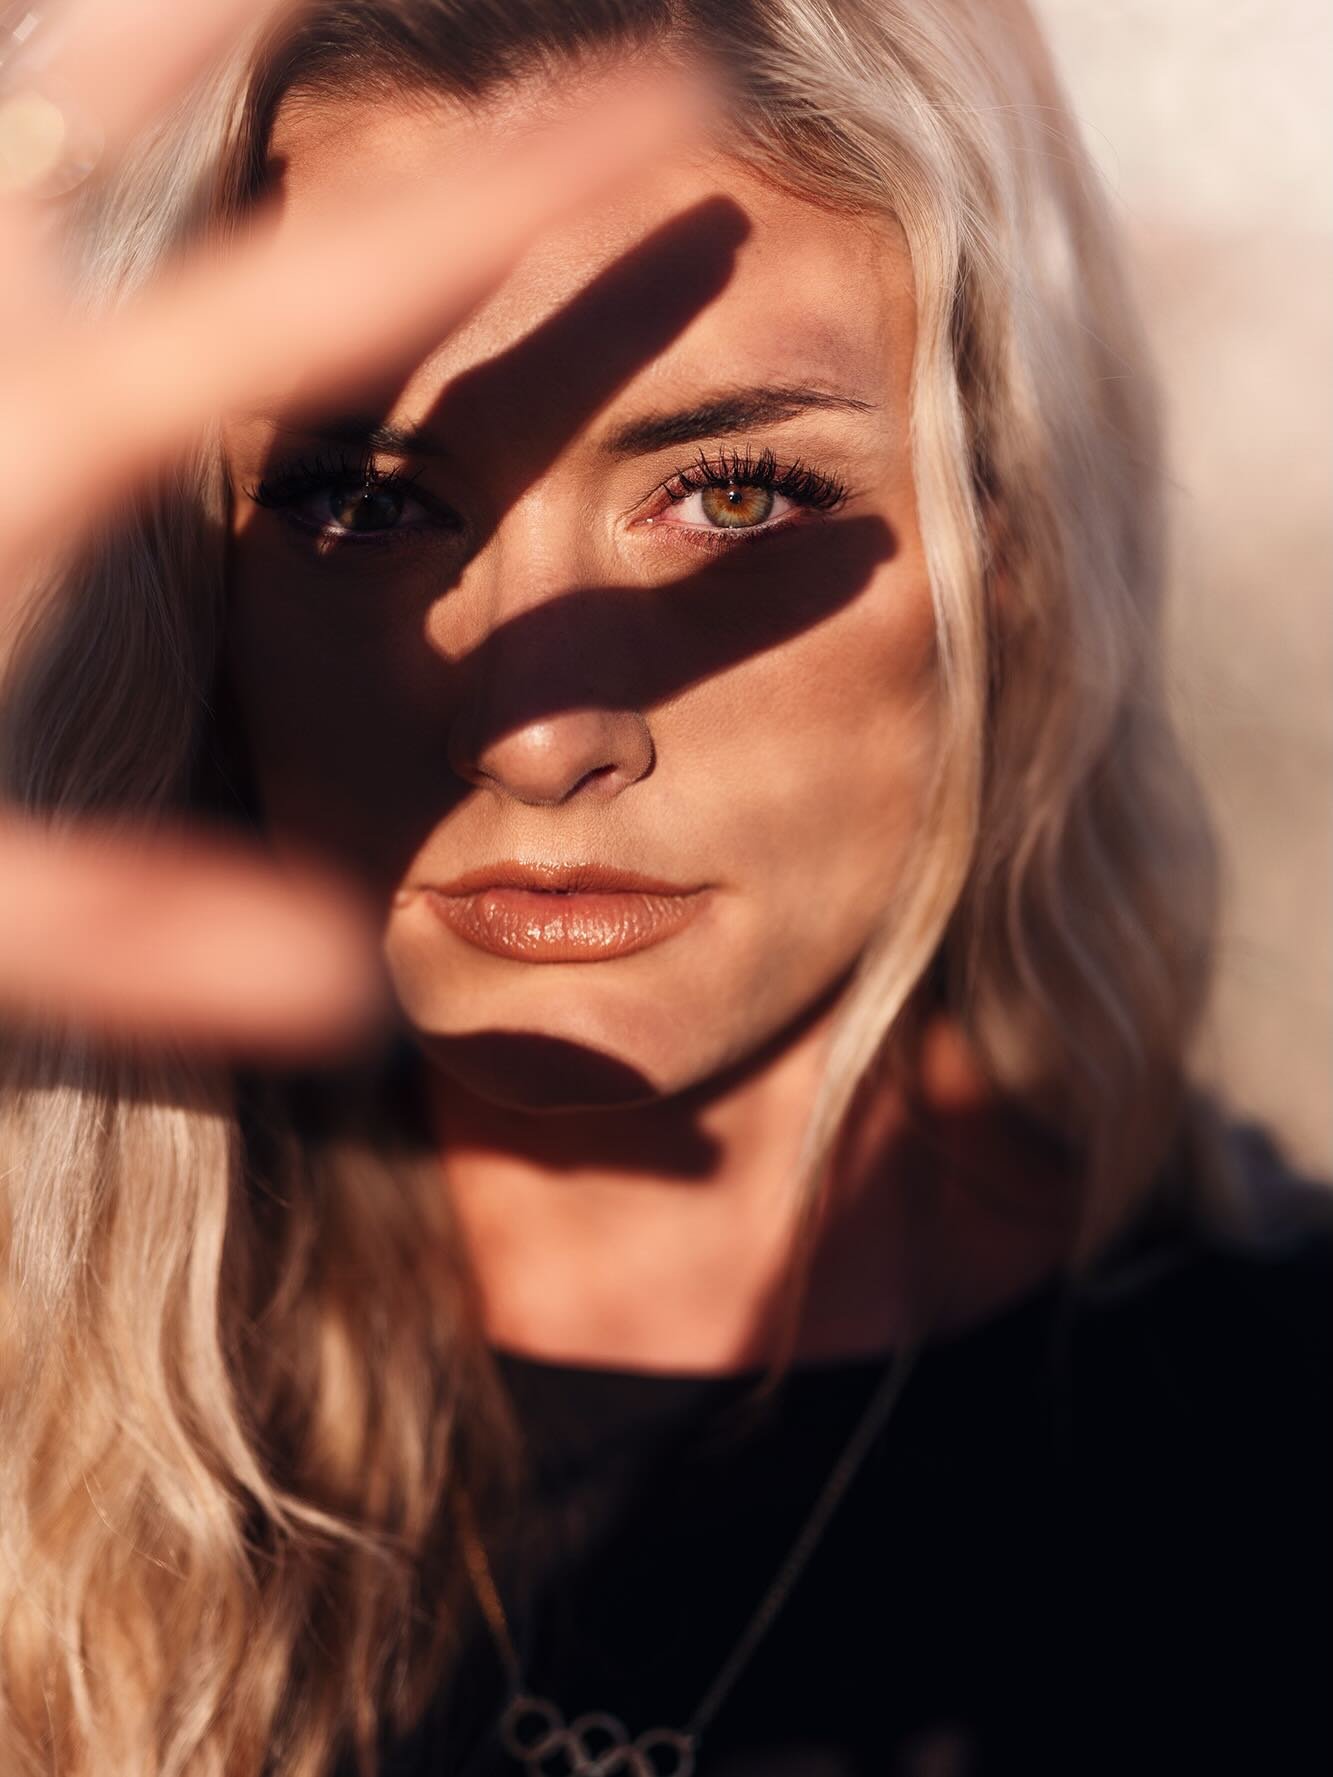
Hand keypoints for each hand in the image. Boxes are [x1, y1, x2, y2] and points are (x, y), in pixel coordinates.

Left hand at [0, 0, 699, 1056]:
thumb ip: (118, 940)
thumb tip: (343, 993)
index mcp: (32, 453)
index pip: (324, 299)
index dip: (518, 189)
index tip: (673, 91)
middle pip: (141, 85)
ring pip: (32, 88)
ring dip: (149, 23)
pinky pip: (8, 181)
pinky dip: (46, 107)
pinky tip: (63, 100)